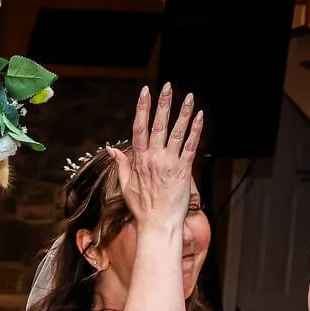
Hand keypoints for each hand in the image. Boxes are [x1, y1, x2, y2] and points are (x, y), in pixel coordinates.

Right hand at [116, 83, 200, 230]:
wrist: (158, 224)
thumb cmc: (142, 207)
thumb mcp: (125, 185)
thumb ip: (120, 164)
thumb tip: (110, 148)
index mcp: (139, 160)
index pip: (140, 128)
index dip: (143, 109)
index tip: (145, 93)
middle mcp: (154, 158)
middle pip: (159, 125)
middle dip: (163, 104)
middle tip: (167, 86)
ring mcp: (169, 163)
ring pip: (177, 132)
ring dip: (183, 112)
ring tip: (188, 96)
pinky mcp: (184, 170)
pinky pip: (191, 145)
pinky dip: (195, 130)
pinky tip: (199, 116)